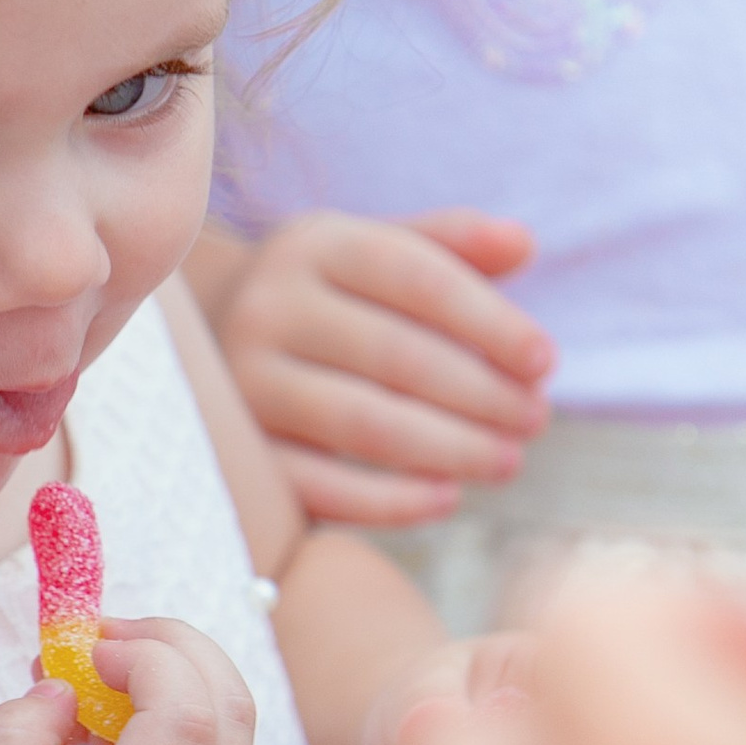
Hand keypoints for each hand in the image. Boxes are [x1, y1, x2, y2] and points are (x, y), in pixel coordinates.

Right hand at [0, 617, 255, 744]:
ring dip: (178, 689)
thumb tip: (65, 691)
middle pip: (235, 708)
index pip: (187, 711)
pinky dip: (182, 736)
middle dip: (176, 647)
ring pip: (236, 741)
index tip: (84, 648)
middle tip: (103, 638)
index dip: (146, 655)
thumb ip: (18, 740)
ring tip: (92, 694)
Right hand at [212, 210, 554, 527]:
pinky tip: (447, 499)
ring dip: (451, 448)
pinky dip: (390, 501)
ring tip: (509, 460)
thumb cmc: (324, 298)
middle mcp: (269, 307)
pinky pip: (319, 486)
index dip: (490, 320)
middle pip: (396, 355)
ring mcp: (244, 384)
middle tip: (537, 419)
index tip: (545, 361)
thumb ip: (447, 244)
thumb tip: (523, 243)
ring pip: (363, 423)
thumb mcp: (372, 251)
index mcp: (314, 245)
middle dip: (482, 394)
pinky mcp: (237, 453)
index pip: (416, 276)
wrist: (200, 344)